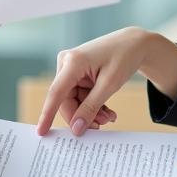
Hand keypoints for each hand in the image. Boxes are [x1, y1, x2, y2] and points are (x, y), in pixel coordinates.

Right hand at [37, 27, 161, 135]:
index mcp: (73, 62)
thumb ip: (91, 108)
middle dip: (82, 116)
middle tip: (101, 126)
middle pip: (66, 101)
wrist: (134, 43)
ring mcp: (71, 67)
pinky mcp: (77, 72)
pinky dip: (92, 105)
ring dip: (91, 112)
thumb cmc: (123, 58)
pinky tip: (106, 110)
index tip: (41, 133)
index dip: (47, 114)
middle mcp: (67, 63)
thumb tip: (76, 129)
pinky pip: (80, 96)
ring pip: (74, 101)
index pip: (56, 93)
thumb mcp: (109, 85)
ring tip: (109, 117)